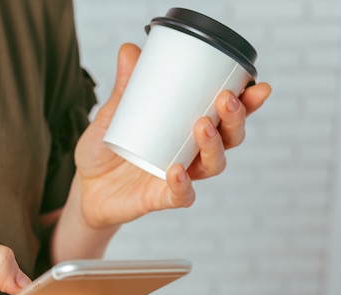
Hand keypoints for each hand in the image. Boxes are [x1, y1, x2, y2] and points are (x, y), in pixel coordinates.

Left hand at [74, 43, 271, 227]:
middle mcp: (190, 153)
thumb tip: (129, 49)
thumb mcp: (111, 115)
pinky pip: (181, 196)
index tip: (255, 85)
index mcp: (187, 130)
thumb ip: (124, 87)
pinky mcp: (161, 198)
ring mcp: (179, 176)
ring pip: (213, 165)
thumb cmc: (105, 151)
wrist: (85, 188)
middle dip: (234, 119)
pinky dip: (182, 185)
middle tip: (225, 99)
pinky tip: (176, 171)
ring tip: (201, 126)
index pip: (225, 115)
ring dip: (213, 146)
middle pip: (229, 138)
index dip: (246, 102)